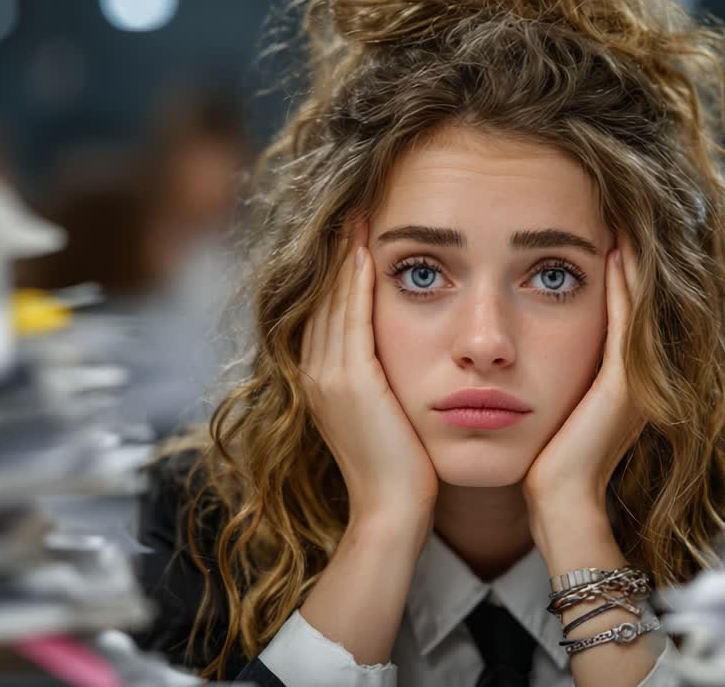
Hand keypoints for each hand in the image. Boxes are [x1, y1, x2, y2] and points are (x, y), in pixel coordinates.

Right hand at [300, 223, 437, 523]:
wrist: (393, 512)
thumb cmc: (404, 470)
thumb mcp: (389, 416)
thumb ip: (387, 382)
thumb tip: (408, 357)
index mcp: (324, 380)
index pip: (328, 310)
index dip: (338, 270)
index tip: (355, 234)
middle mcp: (316, 374)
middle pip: (322, 297)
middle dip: (337, 252)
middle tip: (352, 210)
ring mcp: (327, 377)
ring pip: (332, 300)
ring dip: (344, 256)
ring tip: (358, 217)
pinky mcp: (348, 382)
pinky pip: (349, 318)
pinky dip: (355, 282)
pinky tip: (367, 252)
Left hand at [523, 234, 644, 516]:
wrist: (558, 504)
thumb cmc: (542, 464)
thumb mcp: (550, 410)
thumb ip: (547, 377)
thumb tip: (517, 350)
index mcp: (621, 382)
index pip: (623, 314)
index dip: (616, 276)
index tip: (599, 236)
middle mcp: (636, 377)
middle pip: (637, 304)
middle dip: (628, 260)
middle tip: (614, 214)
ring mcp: (635, 380)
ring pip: (638, 306)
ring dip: (628, 263)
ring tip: (617, 223)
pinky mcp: (624, 385)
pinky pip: (626, 321)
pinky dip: (623, 286)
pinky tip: (610, 253)